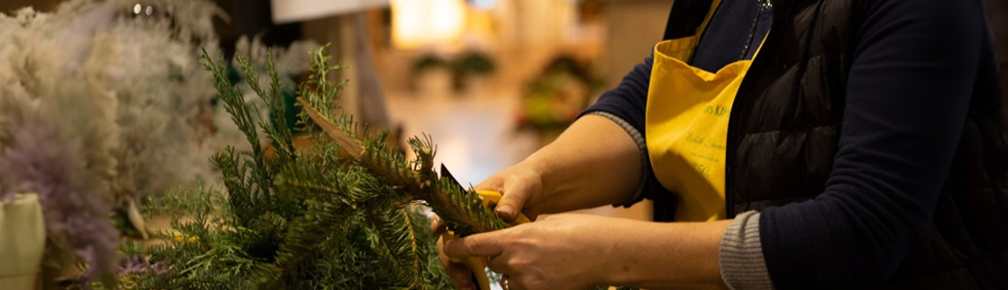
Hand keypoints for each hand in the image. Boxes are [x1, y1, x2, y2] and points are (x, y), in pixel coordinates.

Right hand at [431, 161, 548, 288]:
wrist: (539, 189)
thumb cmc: (526, 181)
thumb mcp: (521, 186)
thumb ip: (512, 199)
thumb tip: (502, 214)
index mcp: (471, 199)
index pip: (449, 210)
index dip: (440, 222)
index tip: (438, 232)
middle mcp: (469, 216)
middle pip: (450, 239)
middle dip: (451, 259)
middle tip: (462, 276)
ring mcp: (476, 231)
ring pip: (459, 253)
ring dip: (460, 271)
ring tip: (469, 287)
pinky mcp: (487, 242)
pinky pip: (475, 260)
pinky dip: (474, 274)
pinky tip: (478, 286)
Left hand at [442, 214, 624, 289]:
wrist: (605, 252)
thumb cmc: (578, 231)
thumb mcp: (544, 225)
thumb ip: (520, 235)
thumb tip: (507, 242)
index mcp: (515, 238)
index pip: (472, 246)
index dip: (456, 248)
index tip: (449, 248)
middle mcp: (516, 262)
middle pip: (492, 264)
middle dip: (498, 259)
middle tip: (520, 252)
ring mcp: (527, 282)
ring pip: (507, 280)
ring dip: (515, 274)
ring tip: (541, 263)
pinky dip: (527, 284)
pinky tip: (546, 274)